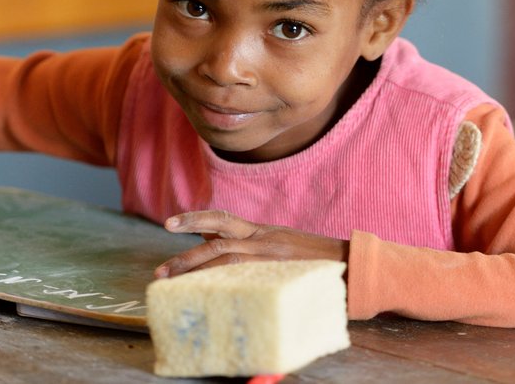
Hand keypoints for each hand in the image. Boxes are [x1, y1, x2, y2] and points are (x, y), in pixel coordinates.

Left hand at [154, 210, 347, 278]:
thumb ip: (253, 248)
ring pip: (224, 256)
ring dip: (194, 269)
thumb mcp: (283, 249)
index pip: (224, 221)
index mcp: (264, 232)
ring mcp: (271, 255)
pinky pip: (244, 276)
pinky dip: (222, 283)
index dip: (196, 219)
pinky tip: (206, 295)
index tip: (171, 224)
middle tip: (160, 272)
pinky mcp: (279, 270)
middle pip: (217, 239)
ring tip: (171, 284)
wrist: (355, 264)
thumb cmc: (319, 263)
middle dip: (185, 255)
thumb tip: (217, 251)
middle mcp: (264, 239)